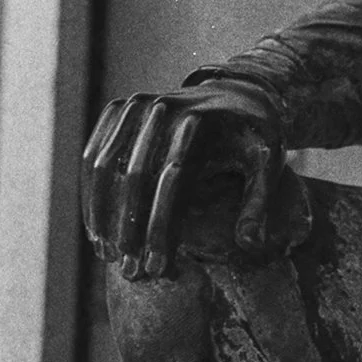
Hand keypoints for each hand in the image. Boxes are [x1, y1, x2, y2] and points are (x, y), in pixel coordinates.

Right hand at [82, 80, 283, 279]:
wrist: (235, 91)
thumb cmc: (254, 135)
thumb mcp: (269, 162)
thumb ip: (259, 203)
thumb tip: (249, 245)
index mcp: (198, 122)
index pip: (172, 181)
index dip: (162, 228)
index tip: (158, 268)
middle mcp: (161, 109)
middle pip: (134, 175)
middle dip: (129, 228)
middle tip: (128, 271)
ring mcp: (135, 105)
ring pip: (106, 165)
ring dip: (101, 214)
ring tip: (107, 256)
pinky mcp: (119, 109)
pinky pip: (95, 154)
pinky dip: (91, 192)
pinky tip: (95, 228)